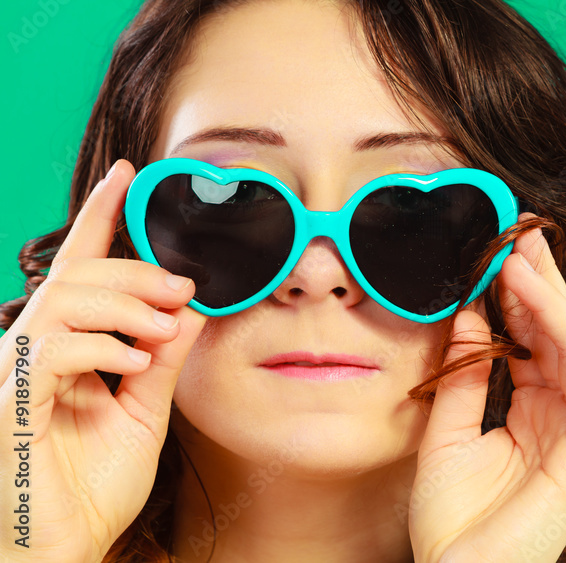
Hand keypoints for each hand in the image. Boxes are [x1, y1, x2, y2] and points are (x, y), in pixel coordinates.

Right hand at [0, 160, 206, 562]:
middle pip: (77, 274)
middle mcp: (31, 349)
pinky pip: (51, 348)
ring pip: (64, 298)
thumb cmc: (91, 488)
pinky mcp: (7, 399)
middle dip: (134, 271)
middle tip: (182, 288)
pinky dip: (102, 347)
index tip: (125, 174)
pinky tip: (134, 363)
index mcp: (65, 348)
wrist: (60, 549)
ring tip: (163, 329)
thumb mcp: (142, 414)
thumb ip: (163, 360)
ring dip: (124, 304)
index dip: (98, 216)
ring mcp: (13, 373)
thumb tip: (190, 308)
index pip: (79, 268)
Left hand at [409, 213, 565, 561]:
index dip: (518, 297)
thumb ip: (462, 375)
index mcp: (528, 409)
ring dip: (556, 308)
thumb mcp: (446, 431)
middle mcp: (557, 415)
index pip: (531, 340)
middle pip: (558, 338)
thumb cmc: (452, 519)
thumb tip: (471, 315)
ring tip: (530, 266)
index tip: (500, 254)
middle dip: (542, 287)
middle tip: (524, 240)